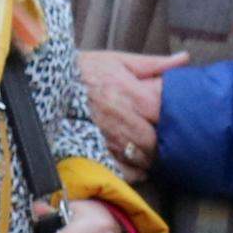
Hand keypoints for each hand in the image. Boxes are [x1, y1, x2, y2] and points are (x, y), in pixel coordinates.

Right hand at [78, 50, 178, 175]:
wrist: (47, 87)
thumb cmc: (85, 72)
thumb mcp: (118, 61)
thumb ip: (154, 64)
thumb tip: (184, 59)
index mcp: (135, 95)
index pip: (170, 113)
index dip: (179, 117)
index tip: (181, 116)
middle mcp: (126, 121)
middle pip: (161, 141)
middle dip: (165, 140)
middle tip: (166, 137)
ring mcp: (112, 142)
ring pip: (146, 159)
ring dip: (151, 156)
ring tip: (149, 148)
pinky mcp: (98, 156)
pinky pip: (126, 172)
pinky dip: (135, 170)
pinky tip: (134, 160)